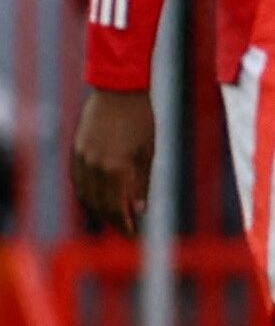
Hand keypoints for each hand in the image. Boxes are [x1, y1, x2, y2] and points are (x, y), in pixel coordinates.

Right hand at [72, 87, 155, 234]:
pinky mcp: (75, 150)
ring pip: (85, 194)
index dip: (124, 224)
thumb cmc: (140, 120)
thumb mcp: (147, 152)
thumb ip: (141, 182)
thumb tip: (138, 210)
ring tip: (113, 217)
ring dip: (97, 209)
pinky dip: (86, 193)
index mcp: (115, 168)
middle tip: (125, 230)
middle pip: (99, 204)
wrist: (118, 90)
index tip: (133, 234)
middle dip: (112, 220)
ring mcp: (81, 158)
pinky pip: (78, 180)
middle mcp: (94, 166)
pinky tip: (97, 198)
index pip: (116, 207)